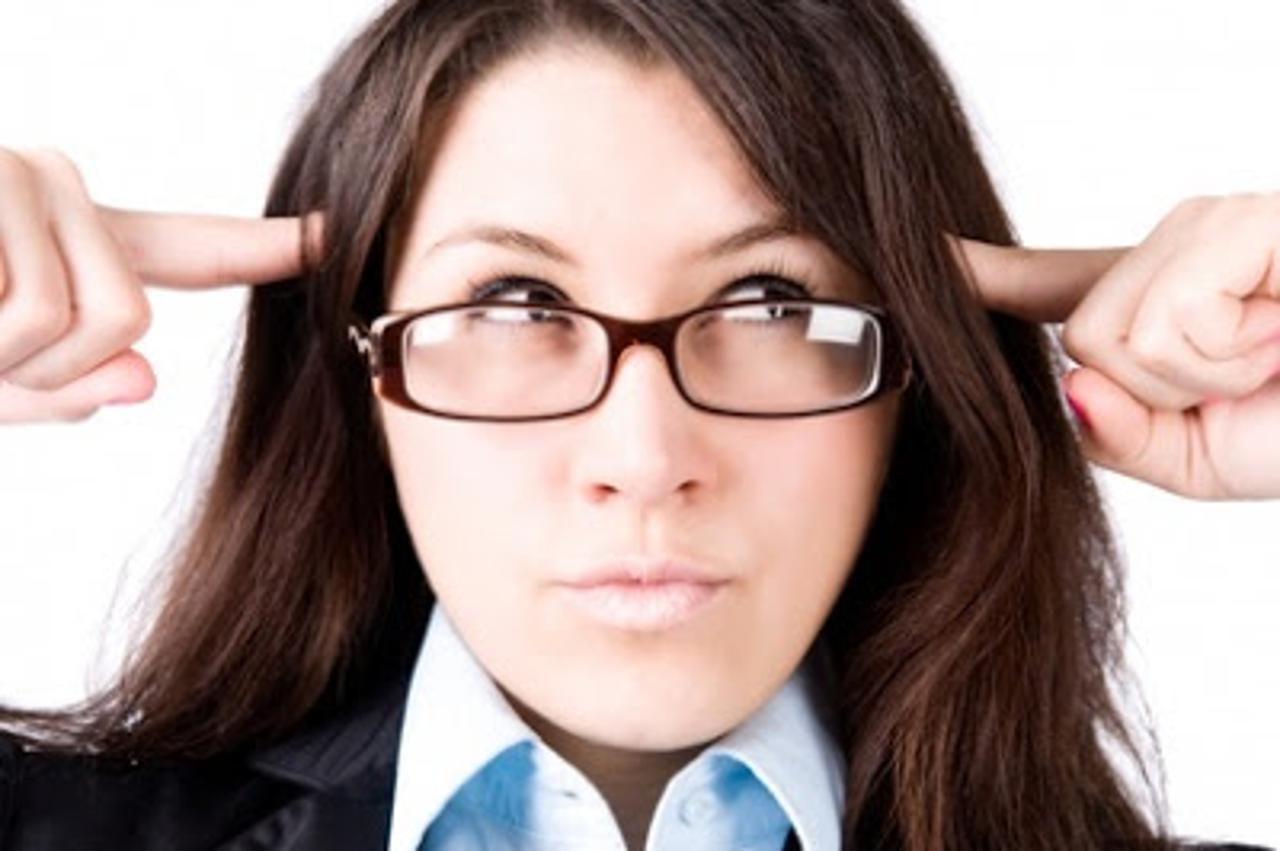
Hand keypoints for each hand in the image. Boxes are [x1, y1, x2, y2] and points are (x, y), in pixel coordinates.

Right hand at [0, 147, 320, 423]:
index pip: (192, 252)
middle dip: (46, 367)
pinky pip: (22, 313)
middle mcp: (60, 187)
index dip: (268, 249)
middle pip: (128, 318)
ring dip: (0, 357)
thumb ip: (65, 394)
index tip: (332, 234)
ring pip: (71, 320)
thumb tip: (144, 381)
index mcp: (74, 235)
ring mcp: (24, 175)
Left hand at [956, 193, 1279, 499]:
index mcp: (1165, 294)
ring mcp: (1212, 223)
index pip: (1050, 282)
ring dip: (1204, 378)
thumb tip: (1073, 387)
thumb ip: (1119, 436)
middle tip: (1252, 378)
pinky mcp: (1247, 220)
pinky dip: (1230, 359)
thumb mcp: (1194, 458)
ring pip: (1112, 333)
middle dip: (1161, 389)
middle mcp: (1180, 243)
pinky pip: (1169, 317)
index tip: (929, 254)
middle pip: (1079, 334)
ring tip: (1276, 358)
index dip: (985, 274)